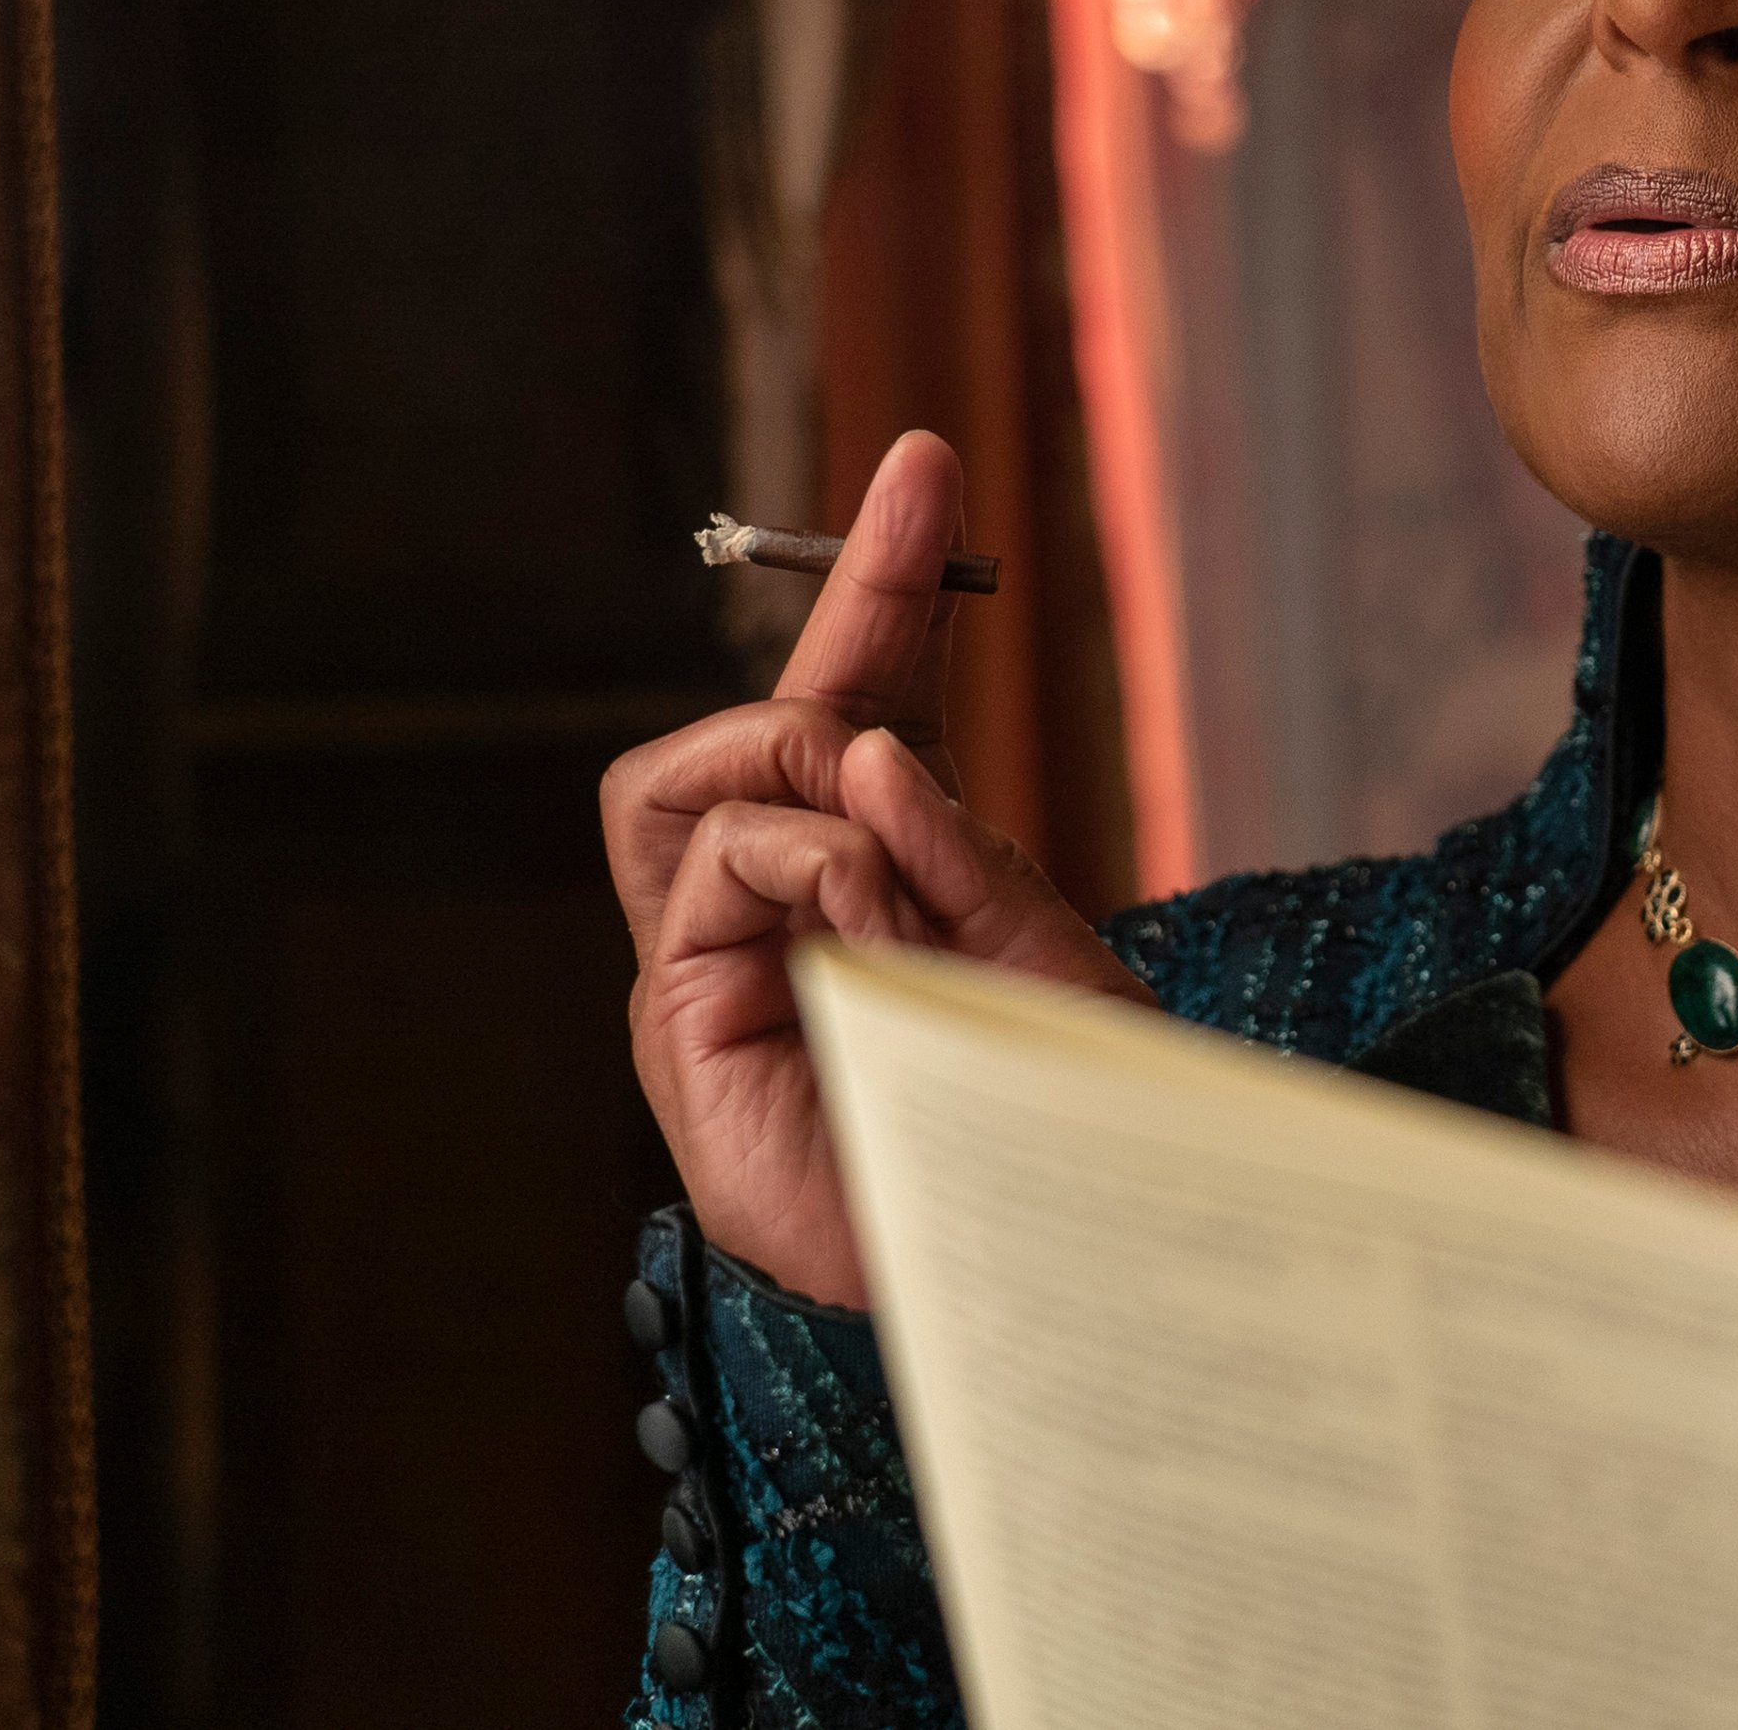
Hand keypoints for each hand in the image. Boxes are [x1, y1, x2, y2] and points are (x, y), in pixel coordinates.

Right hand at [603, 431, 1149, 1305]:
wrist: (1040, 1277)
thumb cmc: (1054, 1132)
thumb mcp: (1046, 954)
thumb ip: (960, 845)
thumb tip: (869, 748)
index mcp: (891, 875)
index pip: (867, 701)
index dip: (883, 583)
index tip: (926, 459)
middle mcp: (789, 911)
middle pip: (747, 726)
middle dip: (818, 683)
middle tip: (891, 739)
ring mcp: (723, 967)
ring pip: (686, 784)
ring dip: (794, 785)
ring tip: (886, 866)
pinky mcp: (683, 1030)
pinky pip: (705, 875)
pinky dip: (801, 865)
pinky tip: (871, 922)